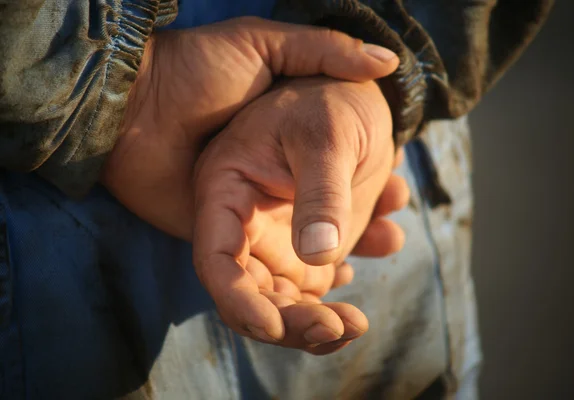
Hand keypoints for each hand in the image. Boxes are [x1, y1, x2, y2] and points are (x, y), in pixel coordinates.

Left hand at [101, 17, 404, 299]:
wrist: (133, 94)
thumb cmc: (198, 68)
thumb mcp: (268, 47)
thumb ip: (325, 52)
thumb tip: (387, 64)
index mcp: (291, 153)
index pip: (341, 187)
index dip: (371, 201)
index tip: (395, 201)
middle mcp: (274, 192)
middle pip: (326, 238)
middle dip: (363, 244)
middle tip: (390, 237)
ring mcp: (248, 222)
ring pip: (299, 272)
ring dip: (334, 287)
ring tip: (363, 278)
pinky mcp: (218, 243)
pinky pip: (261, 283)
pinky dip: (295, 295)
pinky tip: (331, 287)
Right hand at [193, 77, 407, 353]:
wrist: (358, 100)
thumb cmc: (332, 104)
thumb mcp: (327, 136)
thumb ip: (321, 194)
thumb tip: (318, 259)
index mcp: (226, 191)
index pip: (216, 260)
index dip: (237, 300)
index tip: (274, 326)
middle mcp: (244, 225)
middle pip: (251, 294)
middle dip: (289, 323)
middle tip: (340, 326)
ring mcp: (278, 241)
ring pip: (285, 304)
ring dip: (320, 323)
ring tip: (358, 323)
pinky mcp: (311, 249)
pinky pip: (318, 292)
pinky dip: (341, 299)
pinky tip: (377, 250)